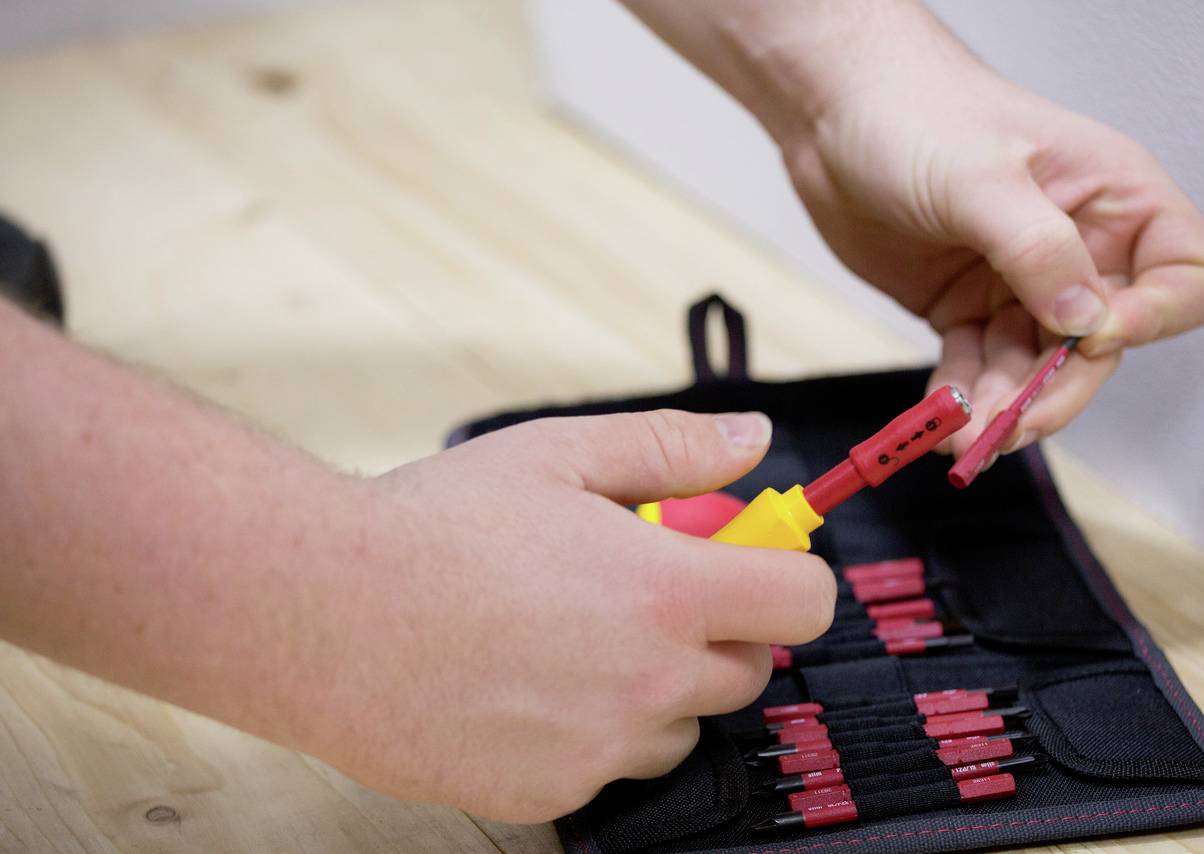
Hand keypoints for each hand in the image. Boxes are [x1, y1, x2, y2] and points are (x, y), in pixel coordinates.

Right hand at [302, 410, 834, 821]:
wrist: (317, 611)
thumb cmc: (431, 526)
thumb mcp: (558, 455)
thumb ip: (670, 448)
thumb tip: (751, 441)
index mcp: (667, 592)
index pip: (804, 603)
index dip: (787, 575)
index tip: (753, 564)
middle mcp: (649, 682)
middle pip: (748, 670)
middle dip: (715, 628)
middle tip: (640, 591)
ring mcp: (601, 749)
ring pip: (680, 724)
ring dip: (655, 685)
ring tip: (569, 637)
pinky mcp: (551, 794)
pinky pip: (609, 765)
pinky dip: (591, 730)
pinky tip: (524, 684)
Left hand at [776, 4, 1203, 456]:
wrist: (835, 115)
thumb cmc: (916, 114)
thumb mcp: (981, 178)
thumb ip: (1037, 250)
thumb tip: (1086, 323)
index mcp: (1114, 200)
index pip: (1187, 277)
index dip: (1153, 318)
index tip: (1092, 337)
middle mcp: (1078, 248)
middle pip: (1101, 344)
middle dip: (1058, 389)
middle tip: (1010, 425)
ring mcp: (1020, 283)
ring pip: (1035, 368)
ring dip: (1004, 407)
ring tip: (962, 435)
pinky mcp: (967, 308)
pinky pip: (978, 368)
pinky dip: (963, 398)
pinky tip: (942, 418)